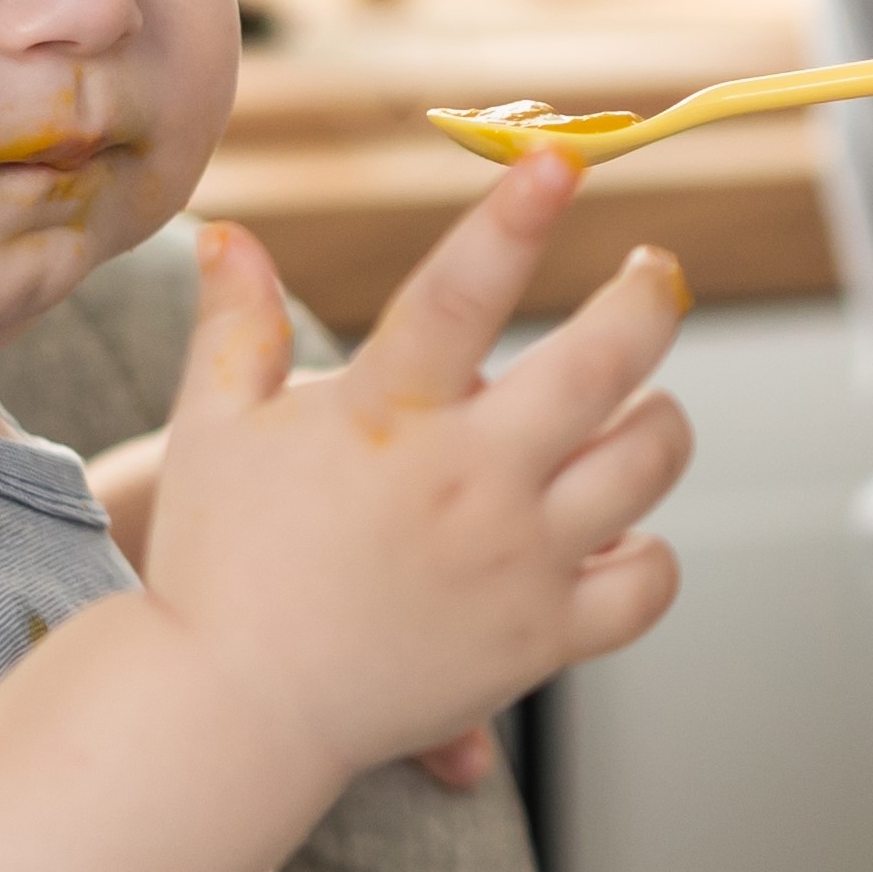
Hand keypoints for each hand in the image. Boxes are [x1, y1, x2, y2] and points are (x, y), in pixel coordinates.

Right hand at [136, 194, 688, 788]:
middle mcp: (470, 482)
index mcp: (389, 416)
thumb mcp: (213, 429)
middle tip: (651, 272)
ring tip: (639, 401)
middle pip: (606, 361)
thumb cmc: (218, 564)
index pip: (465, 291)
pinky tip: (621, 529)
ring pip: (649, 460)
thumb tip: (229, 231)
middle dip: (646, 295)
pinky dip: (649, 552)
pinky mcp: (542, 639)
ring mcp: (518, 562)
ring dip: (659, 416)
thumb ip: (236, 325)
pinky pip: (647, 582)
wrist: (229, 714)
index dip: (518, 214)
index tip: (566, 157)